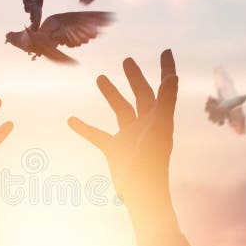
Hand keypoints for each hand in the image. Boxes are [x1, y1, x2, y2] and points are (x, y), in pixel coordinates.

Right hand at [69, 49, 179, 242]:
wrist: (141, 194)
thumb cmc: (153, 163)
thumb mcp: (158, 129)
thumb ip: (166, 102)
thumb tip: (173, 77)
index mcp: (159, 118)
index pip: (164, 88)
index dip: (166, 69)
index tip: (166, 51)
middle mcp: (146, 124)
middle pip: (141, 95)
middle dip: (134, 78)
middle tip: (127, 61)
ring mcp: (130, 136)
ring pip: (120, 110)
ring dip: (111, 94)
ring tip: (99, 77)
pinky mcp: (115, 149)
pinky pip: (98, 135)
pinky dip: (85, 128)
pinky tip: (71, 120)